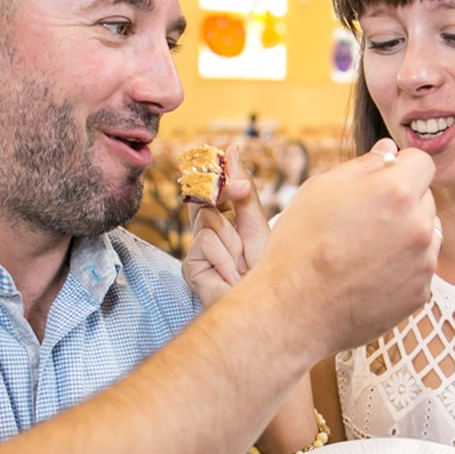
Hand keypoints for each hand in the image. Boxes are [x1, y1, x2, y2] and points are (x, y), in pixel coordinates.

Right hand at [181, 147, 270, 308]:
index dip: (218, 171)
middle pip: (204, 198)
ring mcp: (197, 250)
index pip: (213, 188)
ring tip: (244, 262)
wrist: (264, 304)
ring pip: (209, 221)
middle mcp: (207, 233)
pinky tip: (233, 273)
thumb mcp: (257, 222)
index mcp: (224, 221)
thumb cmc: (265, 269)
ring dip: (234, 241)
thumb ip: (242, 190)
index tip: (229, 150)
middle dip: (224, 193)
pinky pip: (206, 243)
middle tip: (240, 190)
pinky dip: (226, 257)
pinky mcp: (190, 266)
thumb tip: (233, 149)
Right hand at [256, 139, 439, 354]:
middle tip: (362, 219)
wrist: (294, 310)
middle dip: (402, 202)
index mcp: (397, 192)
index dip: (401, 167)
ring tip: (364, 249)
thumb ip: (363, 166)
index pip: (422, 162)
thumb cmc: (300, 244)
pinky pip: (419, 268)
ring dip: (405, 234)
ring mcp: (423, 263)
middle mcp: (419, 226)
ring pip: (426, 234)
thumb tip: (389, 151)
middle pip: (425, 198)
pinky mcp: (420, 293)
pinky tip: (368, 273)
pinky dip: (402, 267)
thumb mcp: (321, 189)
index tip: (381, 180)